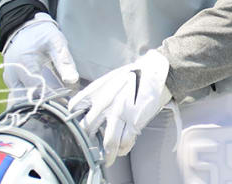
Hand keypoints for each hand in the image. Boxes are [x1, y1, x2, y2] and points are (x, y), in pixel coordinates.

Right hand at [2, 12, 78, 98]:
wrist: (23, 26)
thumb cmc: (41, 32)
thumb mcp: (56, 42)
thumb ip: (64, 60)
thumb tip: (72, 79)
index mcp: (23, 64)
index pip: (37, 89)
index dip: (52, 96)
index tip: (66, 99)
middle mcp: (12, 74)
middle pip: (27, 98)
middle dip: (45, 103)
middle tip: (62, 105)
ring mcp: (10, 78)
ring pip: (21, 99)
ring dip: (38, 102)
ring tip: (57, 102)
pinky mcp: (11, 80)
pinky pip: (19, 95)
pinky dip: (33, 98)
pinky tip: (48, 97)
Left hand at [71, 49, 171, 166]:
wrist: (158, 73)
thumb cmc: (136, 74)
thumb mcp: (111, 78)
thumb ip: (97, 92)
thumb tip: (87, 106)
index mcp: (97, 90)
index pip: (74, 106)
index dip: (73, 117)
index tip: (75, 124)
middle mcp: (105, 103)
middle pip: (86, 129)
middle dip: (87, 140)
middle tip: (90, 145)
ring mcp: (120, 114)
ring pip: (108, 142)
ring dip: (107, 153)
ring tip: (107, 158)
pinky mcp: (135, 121)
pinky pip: (125, 142)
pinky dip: (122, 149)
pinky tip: (121, 149)